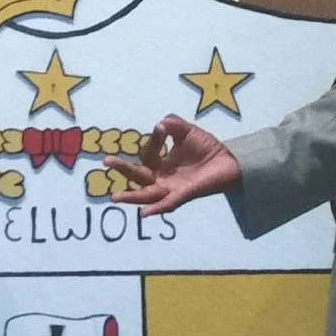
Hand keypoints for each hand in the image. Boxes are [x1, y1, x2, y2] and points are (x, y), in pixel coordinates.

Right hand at [114, 113, 241, 212]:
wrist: (230, 161)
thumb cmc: (206, 148)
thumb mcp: (188, 132)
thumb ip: (174, 125)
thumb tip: (161, 122)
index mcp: (160, 162)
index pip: (148, 152)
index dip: (153, 139)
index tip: (161, 128)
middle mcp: (162, 177)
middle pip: (138, 175)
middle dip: (122, 169)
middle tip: (106, 161)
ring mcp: (171, 188)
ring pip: (147, 194)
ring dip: (131, 197)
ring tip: (114, 198)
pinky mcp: (184, 195)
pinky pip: (168, 204)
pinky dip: (156, 209)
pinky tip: (144, 213)